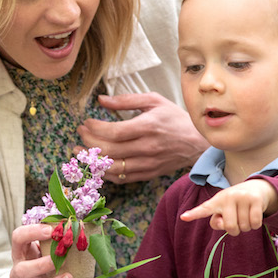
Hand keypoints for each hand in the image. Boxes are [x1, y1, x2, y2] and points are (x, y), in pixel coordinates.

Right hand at [10, 224, 88, 277]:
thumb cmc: (46, 261)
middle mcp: (21, 274)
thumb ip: (57, 239)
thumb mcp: (47, 248)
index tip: (51, 231)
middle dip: (39, 266)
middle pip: (20, 272)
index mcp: (22, 254)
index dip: (31, 233)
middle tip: (58, 260)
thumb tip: (79, 226)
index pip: (18, 238)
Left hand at [78, 93, 207, 183]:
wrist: (198, 143)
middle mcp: (147, 147)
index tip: (86, 123)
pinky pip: (122, 178)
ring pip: (113, 167)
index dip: (95, 129)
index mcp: (148, 126)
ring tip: (79, 152)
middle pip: (110, 150)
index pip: (115, 132)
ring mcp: (147, 163)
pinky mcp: (148, 174)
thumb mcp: (154, 101)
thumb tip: (101, 99)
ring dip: (92, 161)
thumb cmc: (175, 119)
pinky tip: (97, 164)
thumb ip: (126, 99)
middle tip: (80, 134)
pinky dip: (106, 173)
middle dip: (89, 142)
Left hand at [179, 180, 276, 235]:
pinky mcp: (255, 199)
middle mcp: (228, 196)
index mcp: (217, 200)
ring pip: (244, 227)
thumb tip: (221, 224)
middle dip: (235, 230)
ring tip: (246, 215)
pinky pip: (255, 223)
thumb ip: (218, 220)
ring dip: (247, 227)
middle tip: (238, 221)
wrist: (257, 187)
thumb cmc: (236, 204)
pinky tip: (254, 216)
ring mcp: (242, 197)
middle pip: (230, 228)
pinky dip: (255, 225)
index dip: (194, 214)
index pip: (204, 208)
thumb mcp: (225, 209)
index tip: (183, 217)